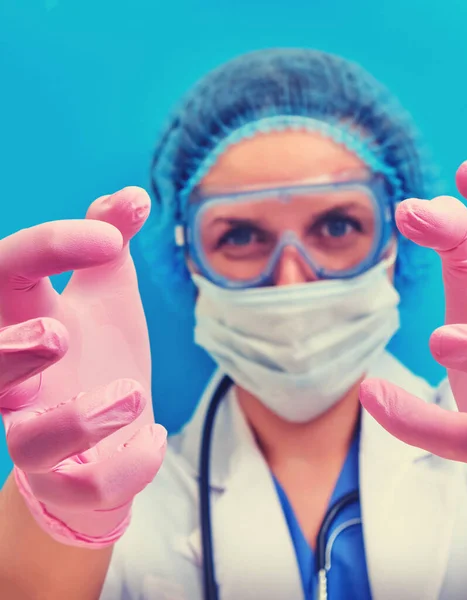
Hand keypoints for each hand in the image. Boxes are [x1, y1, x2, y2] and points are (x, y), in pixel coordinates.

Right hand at [0, 188, 166, 547]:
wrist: (112, 427)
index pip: (9, 274)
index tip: (112, 234)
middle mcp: (24, 379)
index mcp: (28, 319)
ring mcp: (42, 432)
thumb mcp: (108, 289)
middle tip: (57, 332)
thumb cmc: (101, 350)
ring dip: (80, 418)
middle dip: (11, 349)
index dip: (50, 246)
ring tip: (133, 394)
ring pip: (28, 440)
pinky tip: (154, 438)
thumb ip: (111, 243)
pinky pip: (86, 485)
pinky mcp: (71, 476)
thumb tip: (132, 196)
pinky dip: (127, 466)